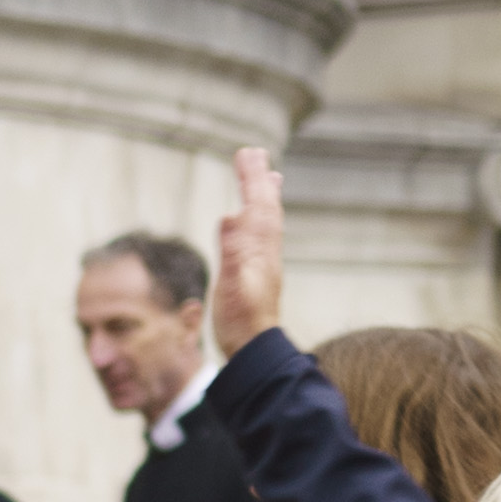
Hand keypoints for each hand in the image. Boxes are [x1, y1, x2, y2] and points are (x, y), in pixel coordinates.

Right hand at [212, 138, 285, 356]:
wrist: (254, 349)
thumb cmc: (241, 321)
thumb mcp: (232, 286)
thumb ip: (233, 252)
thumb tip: (231, 215)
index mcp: (259, 250)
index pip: (256, 206)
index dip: (251, 179)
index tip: (247, 153)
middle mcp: (265, 252)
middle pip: (264, 207)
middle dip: (258, 179)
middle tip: (254, 152)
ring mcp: (264, 262)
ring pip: (267, 221)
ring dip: (265, 196)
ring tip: (269, 176)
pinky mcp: (259, 273)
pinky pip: (262, 238)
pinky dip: (261, 221)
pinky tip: (256, 222)